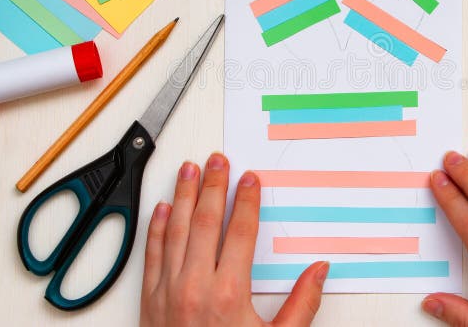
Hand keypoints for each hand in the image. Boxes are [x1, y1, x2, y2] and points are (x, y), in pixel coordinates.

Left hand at [140, 153, 327, 326]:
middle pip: (204, 222)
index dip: (246, 201)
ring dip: (181, 197)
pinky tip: (160, 210)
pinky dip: (155, 229)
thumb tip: (319, 271)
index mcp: (229, 293)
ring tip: (187, 171)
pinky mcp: (149, 302)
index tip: (249, 180)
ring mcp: (167, 292)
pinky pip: (151, 255)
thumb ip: (301, 306)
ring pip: (174, 231)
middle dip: (212, 186)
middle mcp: (194, 286)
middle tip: (217, 161)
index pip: (240, 232)